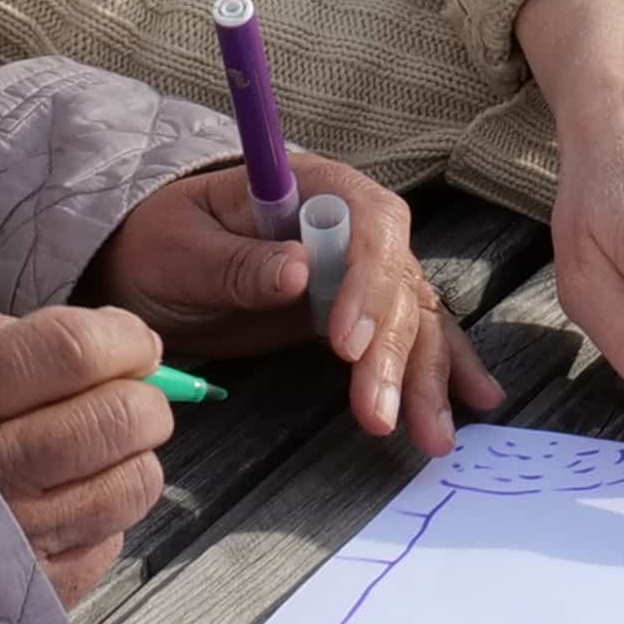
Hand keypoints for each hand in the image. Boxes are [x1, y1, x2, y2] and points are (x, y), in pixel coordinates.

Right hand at [0, 300, 178, 606]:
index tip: (133, 341)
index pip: (73, 351)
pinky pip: (112, 538)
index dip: (122, 337)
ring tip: (92, 454)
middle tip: (128, 395)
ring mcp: (22, 538)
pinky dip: (101, 517)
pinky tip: (60, 509)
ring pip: (134, 480)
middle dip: (144, 397)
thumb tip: (96, 340)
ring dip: (131, 458)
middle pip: (120, 417)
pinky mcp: (41, 592)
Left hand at [80, 154, 496, 454]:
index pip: (368, 224)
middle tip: (377, 414)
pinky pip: (409, 335)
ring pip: (413, 316)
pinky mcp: (356, 312)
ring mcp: (357, 271)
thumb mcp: (181, 250)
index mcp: (312, 188)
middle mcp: (350, 225)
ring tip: (430, 436)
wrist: (148, 261)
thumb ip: (237, 263)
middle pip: (397, 280)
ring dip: (425, 375)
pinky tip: (474, 398)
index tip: (345, 343)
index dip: (367, 283)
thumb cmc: (159, 243)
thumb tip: (297, 272)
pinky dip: (442, 367)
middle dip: (394, 351)